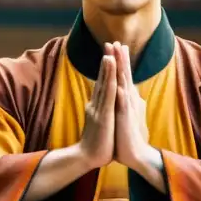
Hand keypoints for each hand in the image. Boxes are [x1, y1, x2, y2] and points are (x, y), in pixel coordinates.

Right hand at [78, 48, 116, 169]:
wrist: (87, 157)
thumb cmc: (97, 142)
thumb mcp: (100, 122)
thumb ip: (102, 111)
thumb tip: (105, 104)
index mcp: (98, 105)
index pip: (103, 82)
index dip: (106, 67)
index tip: (110, 52)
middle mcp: (96, 104)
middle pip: (103, 78)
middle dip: (106, 60)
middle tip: (109, 43)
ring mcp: (98, 109)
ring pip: (105, 85)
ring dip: (107, 69)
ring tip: (110, 53)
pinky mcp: (103, 117)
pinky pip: (108, 98)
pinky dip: (111, 84)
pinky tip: (113, 76)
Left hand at [113, 42, 151, 169]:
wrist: (135, 154)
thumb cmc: (128, 135)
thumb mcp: (126, 115)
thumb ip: (125, 103)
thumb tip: (125, 92)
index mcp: (127, 99)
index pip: (124, 76)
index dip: (121, 61)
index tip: (117, 46)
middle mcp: (129, 100)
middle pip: (125, 75)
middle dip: (121, 58)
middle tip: (117, 42)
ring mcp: (128, 108)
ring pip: (125, 84)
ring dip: (121, 69)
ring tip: (118, 56)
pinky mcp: (125, 118)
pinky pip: (122, 103)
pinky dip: (120, 92)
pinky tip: (117, 82)